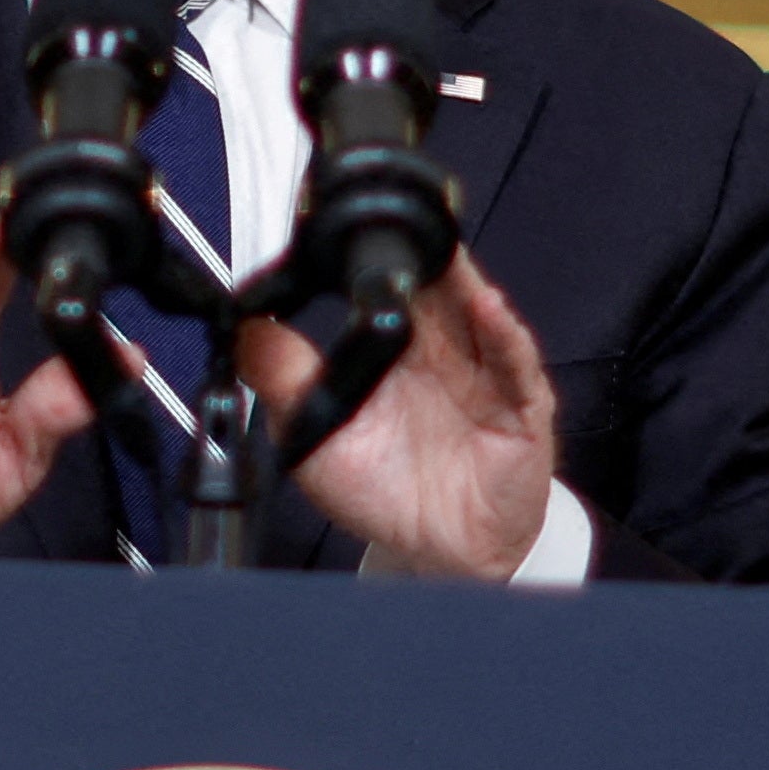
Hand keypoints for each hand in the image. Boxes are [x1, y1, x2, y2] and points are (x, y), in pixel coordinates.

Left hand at [241, 250, 555, 580]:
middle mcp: (447, 355)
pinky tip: (490, 310)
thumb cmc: (388, 491)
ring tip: (446, 254)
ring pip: (479, 315)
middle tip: (407, 215)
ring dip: (466, 281)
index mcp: (401, 352)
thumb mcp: (318, 436)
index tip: (354, 221)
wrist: (440, 554)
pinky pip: (516, 366)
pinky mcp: (521, 411)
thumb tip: (247, 332)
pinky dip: (505, 335)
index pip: (394, 289)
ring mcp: (488, 378)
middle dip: (428, 252)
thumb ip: (285, 383)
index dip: (381, 254)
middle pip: (441, 289)